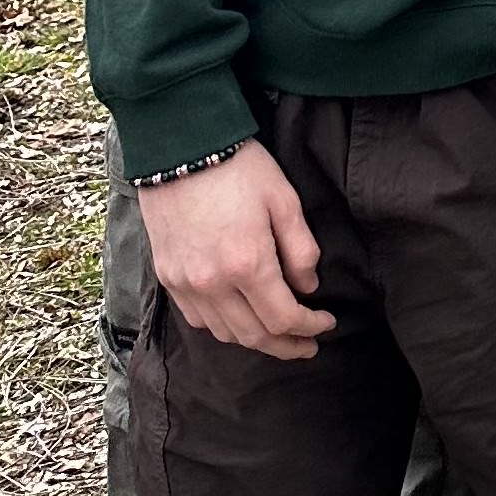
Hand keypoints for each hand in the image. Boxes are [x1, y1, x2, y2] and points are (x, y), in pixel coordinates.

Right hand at [139, 143, 334, 360]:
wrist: (180, 148)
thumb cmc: (239, 168)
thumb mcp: (284, 200)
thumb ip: (301, 249)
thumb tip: (309, 287)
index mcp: (247, 264)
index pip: (283, 318)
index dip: (310, 328)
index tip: (327, 324)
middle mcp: (212, 283)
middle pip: (254, 336)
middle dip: (287, 346)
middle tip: (309, 346)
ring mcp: (185, 283)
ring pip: (224, 333)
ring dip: (255, 341)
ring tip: (279, 337)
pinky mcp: (167, 277)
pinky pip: (197, 319)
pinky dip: (223, 327)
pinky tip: (241, 319)